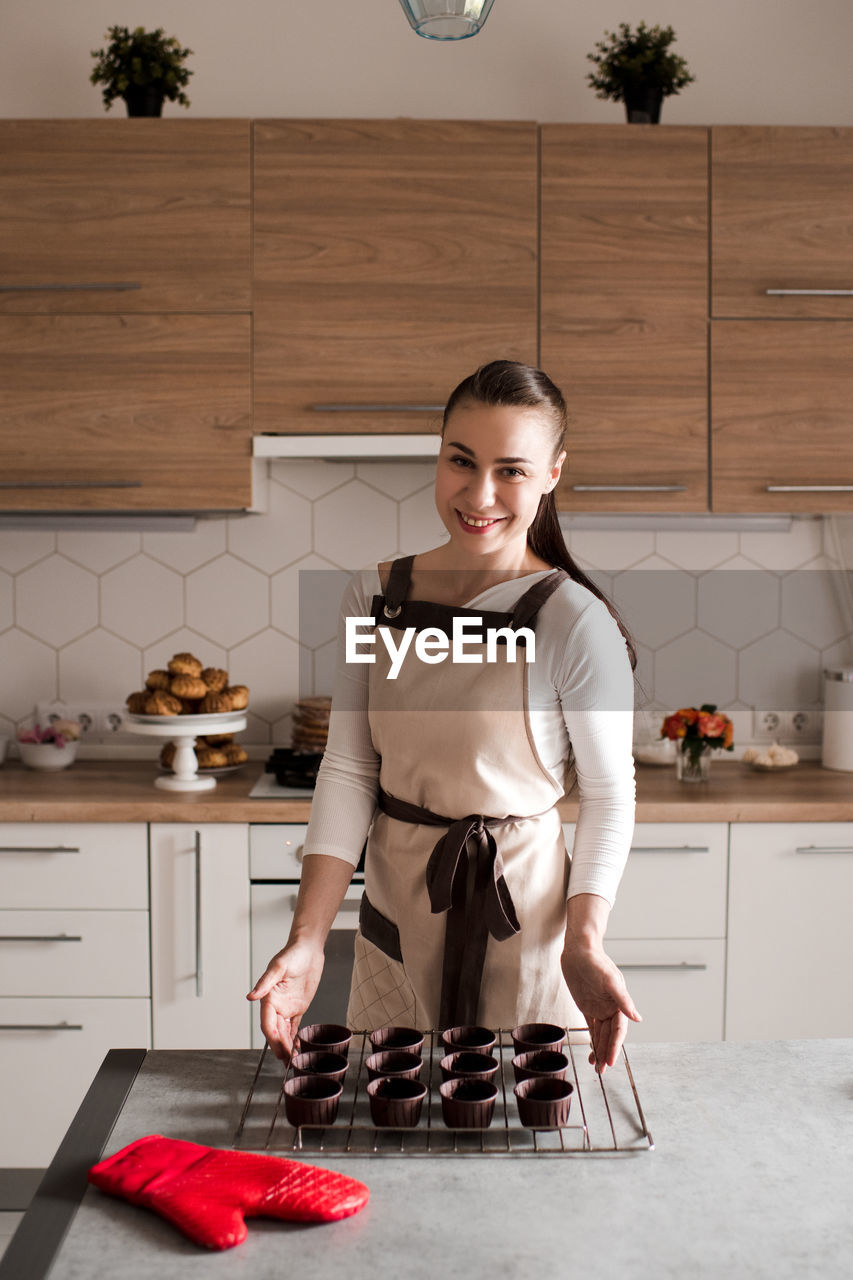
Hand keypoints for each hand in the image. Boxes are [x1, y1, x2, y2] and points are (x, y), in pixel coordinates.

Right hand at [246, 941, 324, 1061]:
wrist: (308, 949)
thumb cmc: (293, 953)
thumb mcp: (279, 966)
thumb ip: (265, 982)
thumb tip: (251, 997)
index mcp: (269, 997)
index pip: (267, 1023)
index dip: (272, 1038)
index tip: (279, 1049)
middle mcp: (276, 1005)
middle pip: (275, 1031)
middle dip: (280, 1046)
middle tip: (287, 1061)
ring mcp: (287, 1007)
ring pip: (284, 1031)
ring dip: (286, 1046)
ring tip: (291, 1060)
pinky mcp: (298, 1007)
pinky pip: (294, 1026)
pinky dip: (294, 1038)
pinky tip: (296, 1048)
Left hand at [560, 943, 641, 1073]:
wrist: (579, 949)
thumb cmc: (596, 961)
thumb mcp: (609, 980)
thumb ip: (623, 1000)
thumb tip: (638, 1018)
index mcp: (619, 1003)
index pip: (618, 1030)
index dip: (615, 1046)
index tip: (610, 1061)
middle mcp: (610, 1007)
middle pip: (609, 1036)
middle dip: (606, 1052)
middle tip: (601, 1070)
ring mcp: (598, 1007)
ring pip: (601, 1034)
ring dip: (599, 1049)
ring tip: (595, 1066)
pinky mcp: (587, 1006)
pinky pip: (591, 1027)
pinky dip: (592, 1040)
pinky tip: (591, 1052)